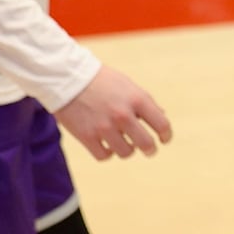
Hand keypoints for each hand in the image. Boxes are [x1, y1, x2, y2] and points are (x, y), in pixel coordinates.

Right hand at [54, 64, 172, 160]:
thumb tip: (162, 117)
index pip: (162, 124)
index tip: (164, 139)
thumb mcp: (129, 85)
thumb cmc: (102, 81)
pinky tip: (107, 146)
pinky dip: (108, 153)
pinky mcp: (87, 137)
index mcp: (137, 99)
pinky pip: (104, 156)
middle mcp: (123, 115)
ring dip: (127, 149)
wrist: (68, 77)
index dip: (166, 135)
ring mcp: (104, 127)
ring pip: (126, 152)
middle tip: (149, 150)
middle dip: (150, 149)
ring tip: (124, 143)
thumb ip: (146, 102)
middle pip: (146, 144)